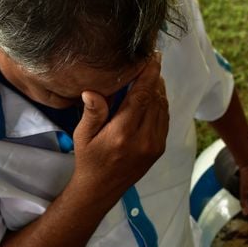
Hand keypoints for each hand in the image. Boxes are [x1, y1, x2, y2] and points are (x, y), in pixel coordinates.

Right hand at [72, 54, 169, 197]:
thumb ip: (92, 112)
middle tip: (150, 62)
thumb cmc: (89, 159)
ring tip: (151, 76)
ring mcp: (155, 145)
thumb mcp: (83, 136)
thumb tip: (92, 90)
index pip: (142, 96)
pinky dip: (161, 105)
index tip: (152, 57)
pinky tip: (153, 96)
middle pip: (156, 99)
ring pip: (163, 108)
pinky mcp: (159, 149)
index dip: (149, 74)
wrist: (101, 189)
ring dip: (159, 90)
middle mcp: (144, 139)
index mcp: (123, 133)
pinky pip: (164, 120)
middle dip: (155, 79)